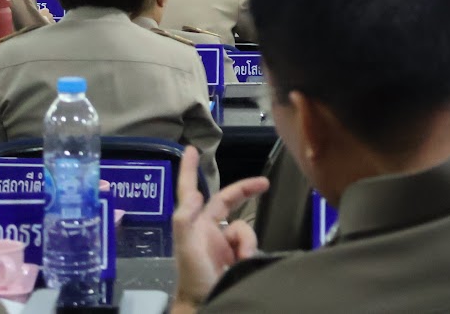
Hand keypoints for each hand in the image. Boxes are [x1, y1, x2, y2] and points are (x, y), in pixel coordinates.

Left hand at [173, 146, 269, 311]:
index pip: (190, 190)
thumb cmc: (193, 277)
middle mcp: (208, 229)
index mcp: (193, 224)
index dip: (189, 170)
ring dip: (246, 241)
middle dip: (245, 192)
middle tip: (264, 184)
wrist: (210, 303)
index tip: (193, 150)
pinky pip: (250, 242)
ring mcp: (223, 242)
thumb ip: (185, 220)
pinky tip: (244, 262)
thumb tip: (195, 194)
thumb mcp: (186, 249)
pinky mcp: (237, 254)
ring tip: (240, 259)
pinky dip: (250, 250)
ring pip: (244, 227)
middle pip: (228, 201)